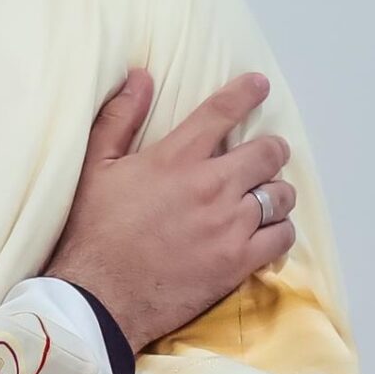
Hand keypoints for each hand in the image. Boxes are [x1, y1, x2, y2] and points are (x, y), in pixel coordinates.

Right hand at [46, 69, 296, 350]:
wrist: (99, 296)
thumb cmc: (92, 231)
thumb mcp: (96, 167)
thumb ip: (120, 119)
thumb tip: (140, 78)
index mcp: (175, 159)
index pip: (222, 113)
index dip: (246, 93)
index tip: (259, 85)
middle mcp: (210, 186)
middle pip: (268, 153)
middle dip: (270, 149)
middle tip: (264, 155)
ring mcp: (229, 225)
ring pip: (280, 195)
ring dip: (275, 192)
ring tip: (263, 198)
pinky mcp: (239, 261)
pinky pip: (282, 237)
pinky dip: (279, 230)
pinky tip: (265, 231)